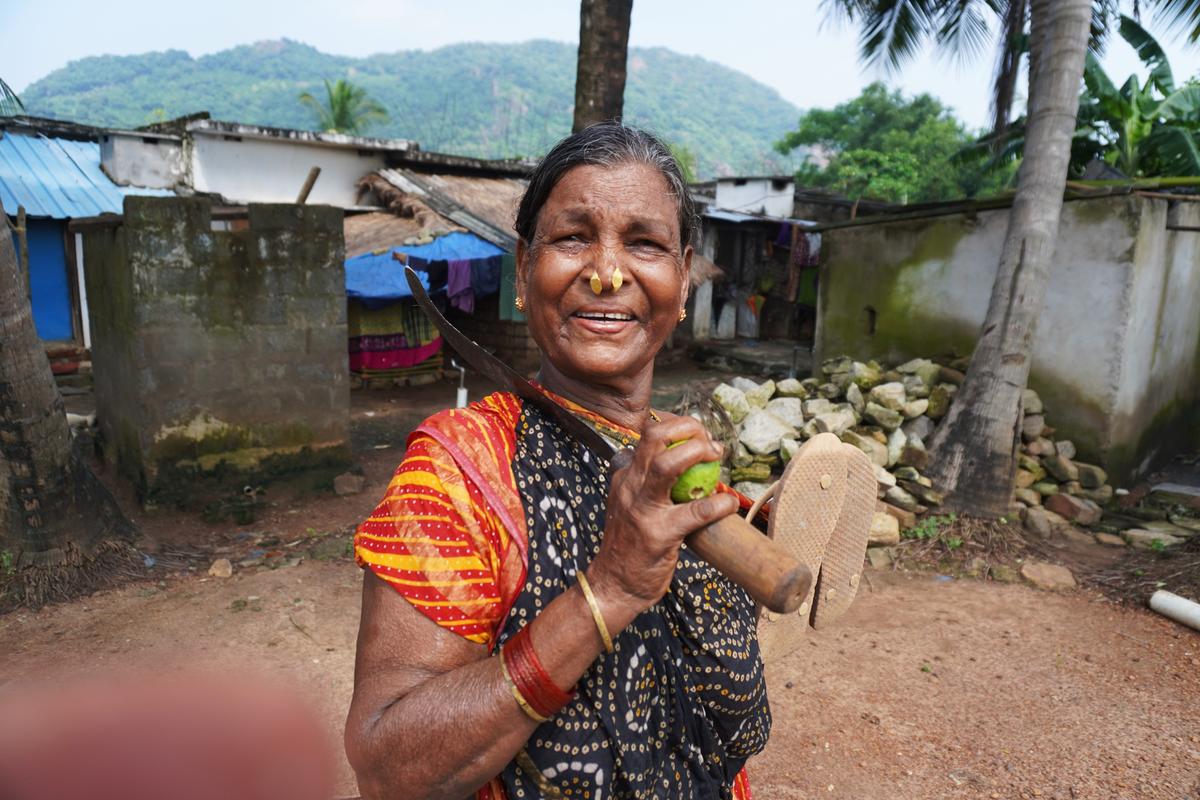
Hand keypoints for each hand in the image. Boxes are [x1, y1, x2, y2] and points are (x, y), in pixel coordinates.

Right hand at [587, 414, 739, 624]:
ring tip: (717, 457)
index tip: (698, 433)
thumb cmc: (630, 545)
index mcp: (624, 476)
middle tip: (710, 442)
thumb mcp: (629, 504)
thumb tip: (678, 462)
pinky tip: (728, 502)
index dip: (678, 425)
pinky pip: (694, 512)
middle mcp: (630, 486)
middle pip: (655, 437)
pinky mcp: (659, 534)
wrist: (613, 585)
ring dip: (698, 454)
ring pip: (667, 465)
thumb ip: (646, 482)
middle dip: (688, 428)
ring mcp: (642, 509)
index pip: (648, 434)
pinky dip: (717, 504)